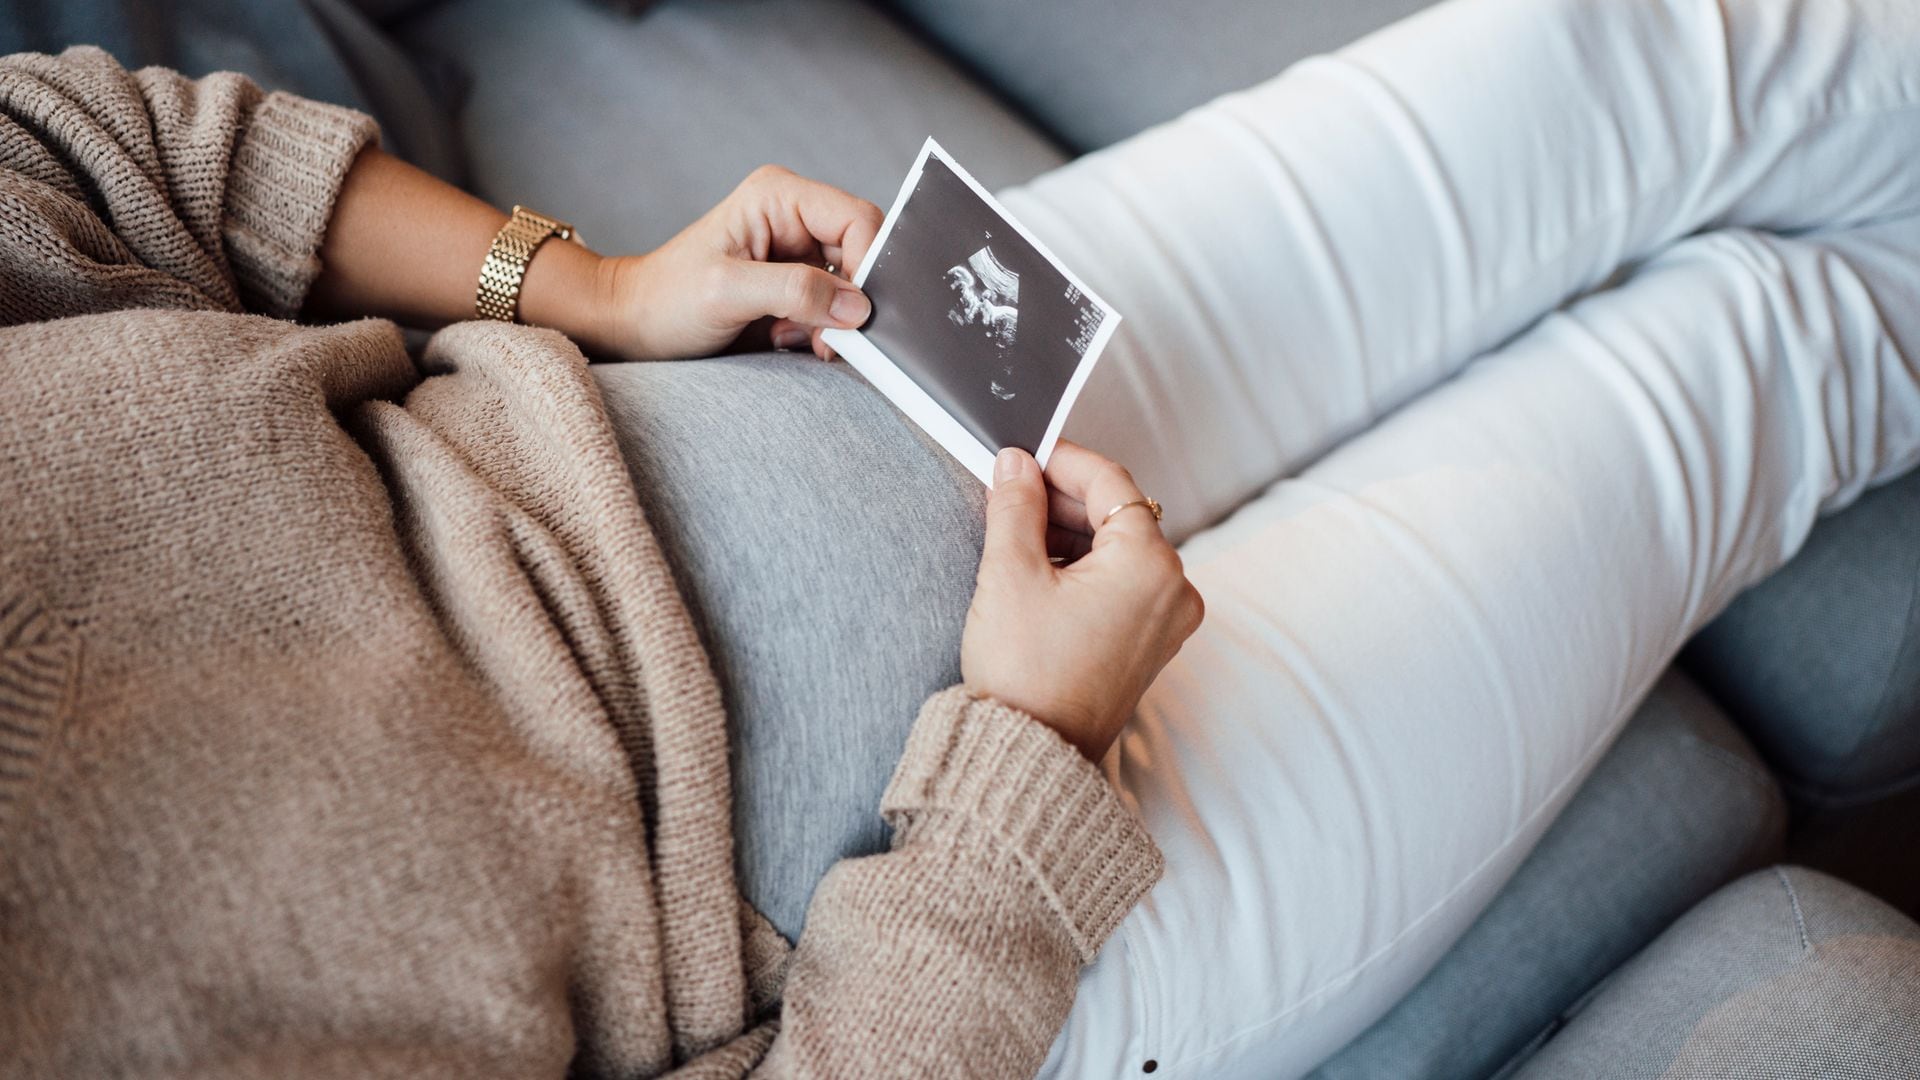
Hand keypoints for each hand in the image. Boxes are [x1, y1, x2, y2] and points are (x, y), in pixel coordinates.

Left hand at [589, 165, 881, 360]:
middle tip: (829, 337)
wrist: (635, 326)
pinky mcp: (796, 286)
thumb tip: (857, 306)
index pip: (857, 219)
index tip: (857, 314)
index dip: (868, 264)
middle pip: (863, 251)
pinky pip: (835, 308)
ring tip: (796, 338)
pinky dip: (824, 332)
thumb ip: (794, 291)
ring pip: (854, 286)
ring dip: (836, 321)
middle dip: (853, 300)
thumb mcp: (727, 292)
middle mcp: (795, 217)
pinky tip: (789, 339)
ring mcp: (798, 252)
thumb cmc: (666, 299)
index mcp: (780, 196)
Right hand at [961, 442, 1204, 760]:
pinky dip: (1085, 569)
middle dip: (1064, 499)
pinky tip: (1040, 570)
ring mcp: (1166, 623)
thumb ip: (1016, 506)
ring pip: (1120, 550)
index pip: (1110, 482)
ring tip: (1016, 532)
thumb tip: (1017, 466)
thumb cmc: (1025, 675)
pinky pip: (1122, 585)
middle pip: (1120, 515)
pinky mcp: (1149, 647)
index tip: (1024, 454)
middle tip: (1011, 490)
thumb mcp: (1010, 574)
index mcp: (1151, 565)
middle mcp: (1173, 591)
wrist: (1028, 756)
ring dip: (1072, 534)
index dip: (1062, 460)